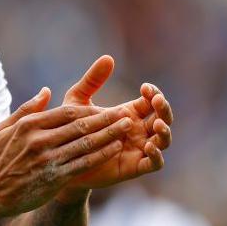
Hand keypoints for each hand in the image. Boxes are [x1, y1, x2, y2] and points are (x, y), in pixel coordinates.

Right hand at [0, 87, 133, 220]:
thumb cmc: (0, 160)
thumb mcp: (4, 129)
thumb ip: (26, 109)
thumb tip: (46, 91)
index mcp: (28, 125)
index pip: (65, 112)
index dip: (88, 109)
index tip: (104, 107)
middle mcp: (39, 140)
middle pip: (80, 125)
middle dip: (106, 118)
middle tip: (125, 112)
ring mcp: (49, 159)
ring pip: (86, 143)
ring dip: (110, 134)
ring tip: (127, 127)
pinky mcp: (56, 177)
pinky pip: (85, 163)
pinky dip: (102, 154)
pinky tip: (116, 148)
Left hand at [56, 56, 173, 201]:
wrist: (62, 159)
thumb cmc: (71, 129)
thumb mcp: (78, 101)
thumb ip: (92, 81)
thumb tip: (108, 57)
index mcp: (128, 113)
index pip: (151, 100)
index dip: (153, 93)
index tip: (145, 88)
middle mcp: (138, 130)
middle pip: (163, 118)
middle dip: (164, 108)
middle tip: (156, 100)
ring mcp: (138, 149)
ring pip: (163, 141)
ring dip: (165, 132)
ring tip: (157, 124)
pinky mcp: (133, 167)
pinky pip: (154, 164)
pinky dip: (157, 156)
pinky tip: (149, 146)